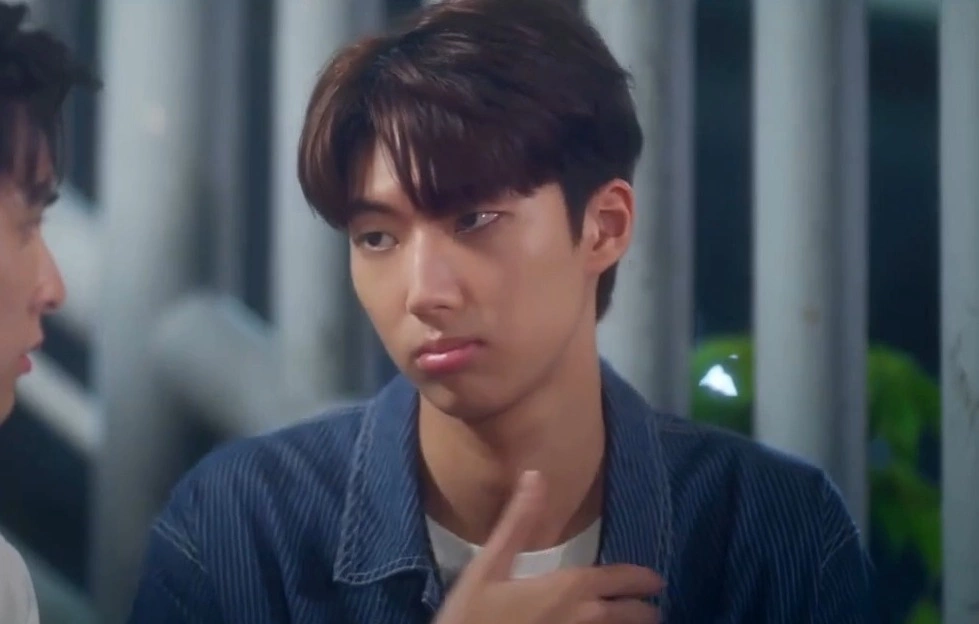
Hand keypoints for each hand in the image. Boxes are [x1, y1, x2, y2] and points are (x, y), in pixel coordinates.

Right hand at [434, 471, 663, 623]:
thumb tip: (536, 475)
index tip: (657, 581)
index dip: (640, 580)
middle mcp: (582, 620)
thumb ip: (517, 523)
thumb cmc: (473, 614)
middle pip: (626, 617)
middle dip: (642, 611)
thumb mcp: (489, 566)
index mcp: (568, 589)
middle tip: (654, 609)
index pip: (616, 580)